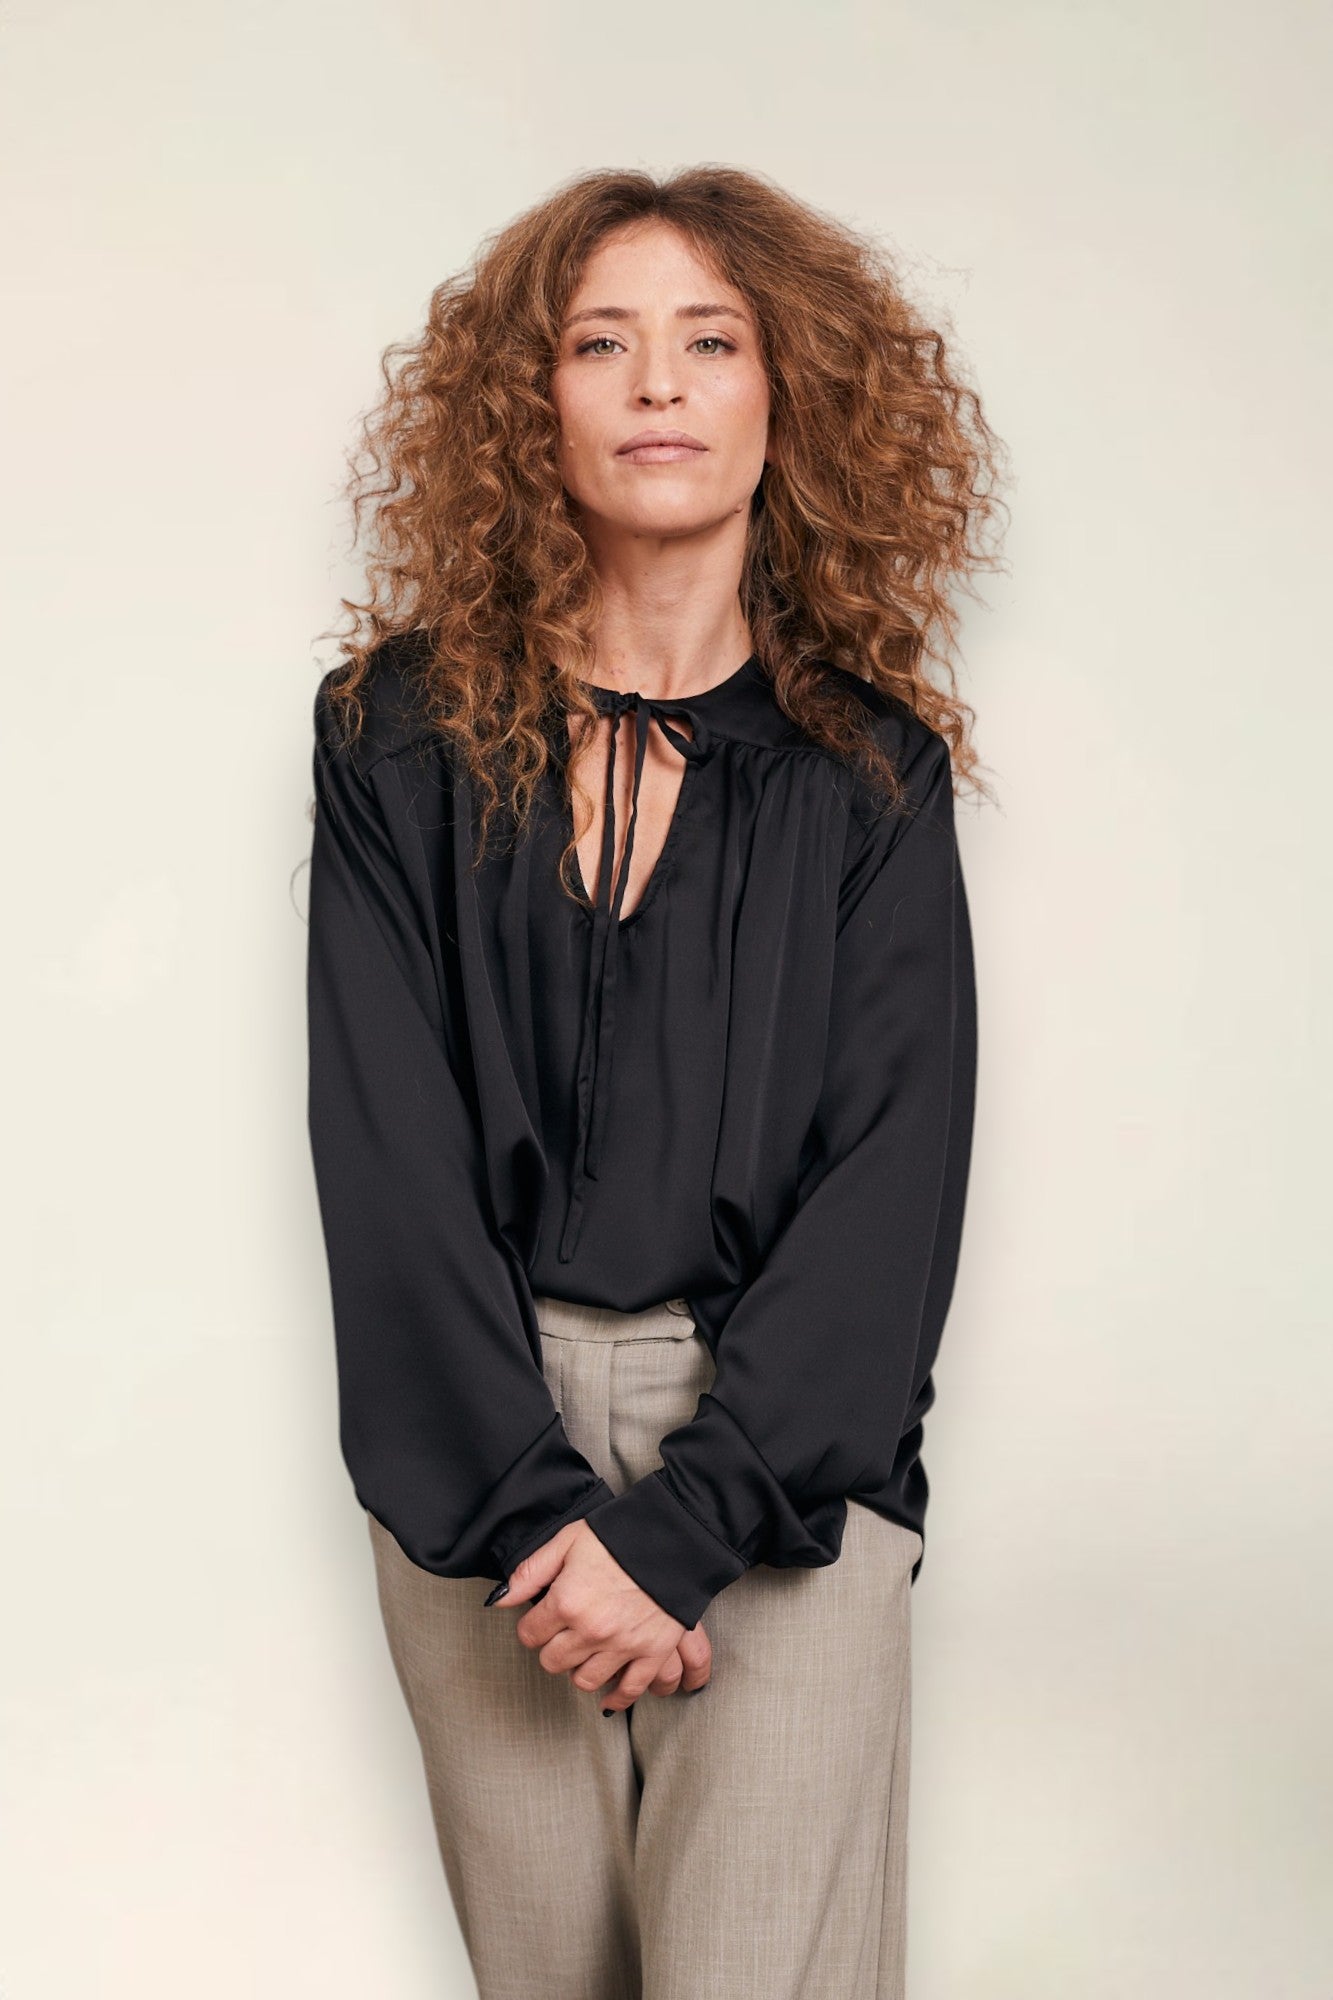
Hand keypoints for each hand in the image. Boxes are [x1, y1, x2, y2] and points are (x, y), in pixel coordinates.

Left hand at [498, 1518, 712, 1707]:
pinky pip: (629, 1690)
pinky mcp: (652, 1653)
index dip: (532, 1626)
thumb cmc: (618, 1535)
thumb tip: (500, 1600)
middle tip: (563, 1634)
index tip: (541, 1620)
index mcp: (567, 1601)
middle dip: (552, 1648)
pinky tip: (608, 1695)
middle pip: (552, 1661)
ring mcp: (623, 1645)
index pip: (529, 1635)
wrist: (672, 1536)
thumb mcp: (567, 1541)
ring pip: (584, 1680)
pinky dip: (617, 1698)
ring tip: (585, 1653)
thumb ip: (531, 1572)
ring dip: (580, 1669)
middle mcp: (591, 1630)